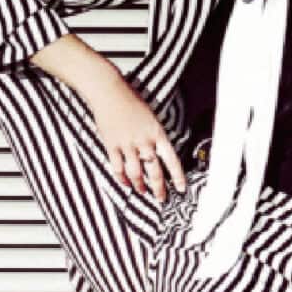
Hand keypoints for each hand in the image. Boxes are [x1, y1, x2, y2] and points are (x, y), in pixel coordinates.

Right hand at [91, 86, 186, 203]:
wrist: (109, 92)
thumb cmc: (130, 100)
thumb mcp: (150, 117)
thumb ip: (154, 136)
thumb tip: (156, 154)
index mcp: (157, 133)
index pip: (171, 159)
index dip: (178, 176)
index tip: (182, 188)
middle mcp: (144, 141)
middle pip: (154, 171)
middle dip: (159, 187)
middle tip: (161, 198)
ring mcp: (127, 144)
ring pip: (135, 173)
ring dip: (139, 185)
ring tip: (142, 192)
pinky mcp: (111, 145)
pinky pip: (117, 168)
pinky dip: (121, 178)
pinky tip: (125, 183)